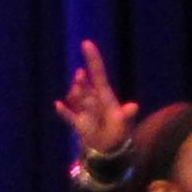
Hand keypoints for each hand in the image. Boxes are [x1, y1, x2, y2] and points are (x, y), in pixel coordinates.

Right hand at [53, 37, 134, 158]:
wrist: (109, 148)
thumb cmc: (118, 131)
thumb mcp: (123, 123)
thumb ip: (126, 115)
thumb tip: (134, 107)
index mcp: (104, 95)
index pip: (98, 73)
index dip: (92, 58)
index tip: (86, 43)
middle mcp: (93, 99)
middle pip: (86, 86)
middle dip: (82, 80)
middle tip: (80, 74)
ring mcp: (84, 111)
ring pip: (77, 99)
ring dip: (76, 94)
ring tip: (76, 91)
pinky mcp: (78, 123)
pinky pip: (70, 116)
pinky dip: (64, 111)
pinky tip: (58, 105)